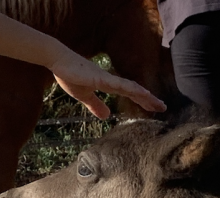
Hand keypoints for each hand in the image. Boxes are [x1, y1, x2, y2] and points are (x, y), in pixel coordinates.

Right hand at [48, 50, 165, 118]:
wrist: (57, 59)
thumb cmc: (69, 74)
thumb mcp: (84, 96)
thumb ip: (95, 105)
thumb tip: (107, 116)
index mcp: (109, 85)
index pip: (130, 93)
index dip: (143, 100)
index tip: (155, 108)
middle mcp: (111, 81)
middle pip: (135, 90)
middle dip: (149, 99)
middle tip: (163, 107)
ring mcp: (107, 78)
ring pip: (130, 87)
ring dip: (144, 95)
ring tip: (157, 102)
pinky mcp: (100, 77)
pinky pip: (118, 84)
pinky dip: (131, 88)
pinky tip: (141, 92)